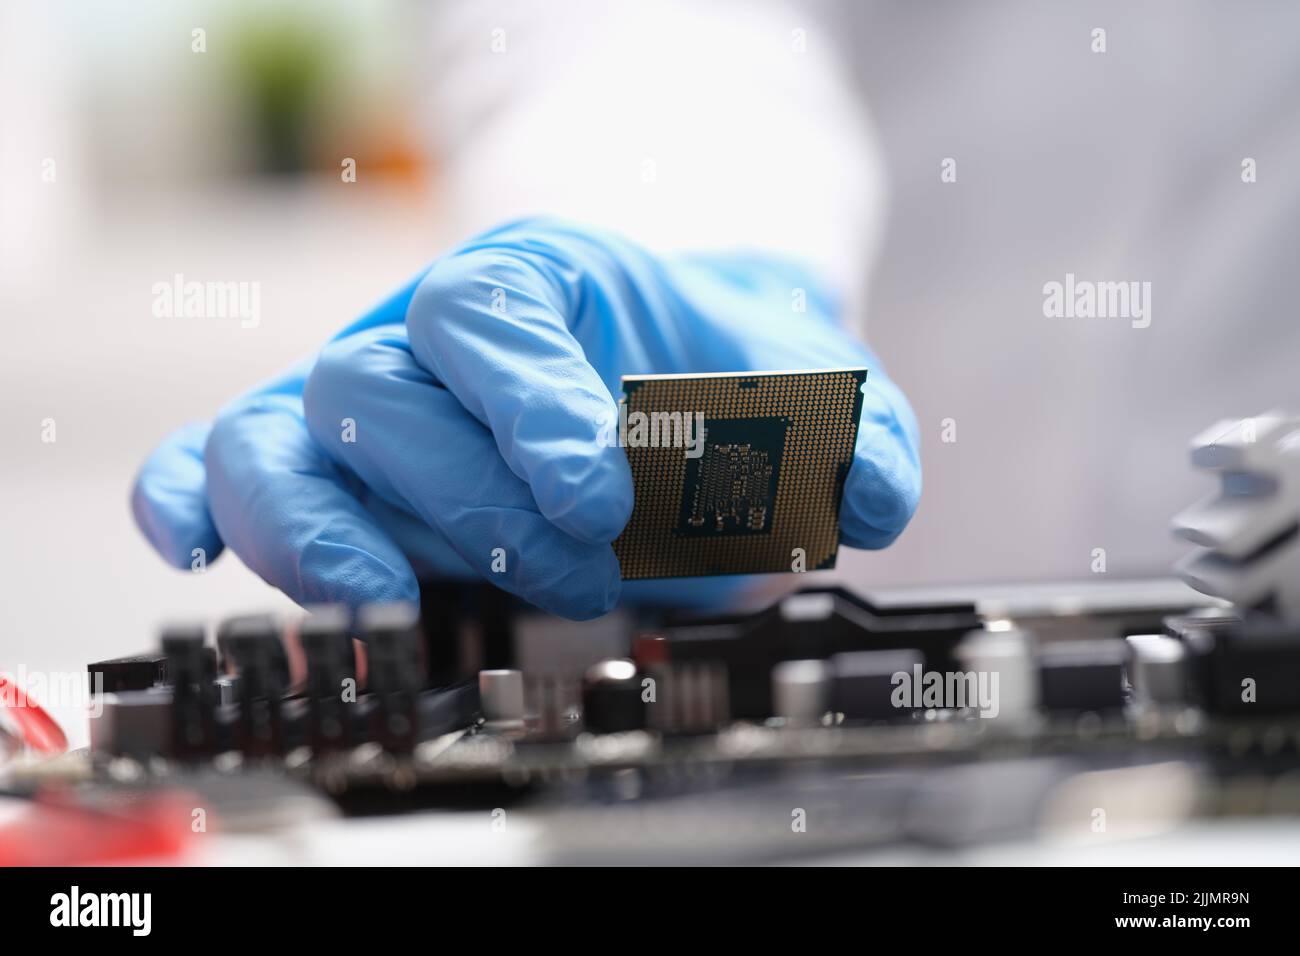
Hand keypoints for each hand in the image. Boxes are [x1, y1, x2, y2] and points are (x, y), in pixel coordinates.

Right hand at [132, 219, 919, 618]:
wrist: (658, 391)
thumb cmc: (708, 382)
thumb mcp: (802, 394)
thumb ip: (852, 436)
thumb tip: (871, 497)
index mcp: (536, 280)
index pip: (491, 313)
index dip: (528, 405)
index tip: (594, 492)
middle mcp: (425, 333)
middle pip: (381, 389)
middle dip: (470, 498)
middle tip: (575, 570)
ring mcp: (359, 401)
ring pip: (281, 441)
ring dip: (321, 533)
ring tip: (392, 604)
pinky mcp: (317, 468)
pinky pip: (218, 462)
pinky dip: (196, 500)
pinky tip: (196, 546)